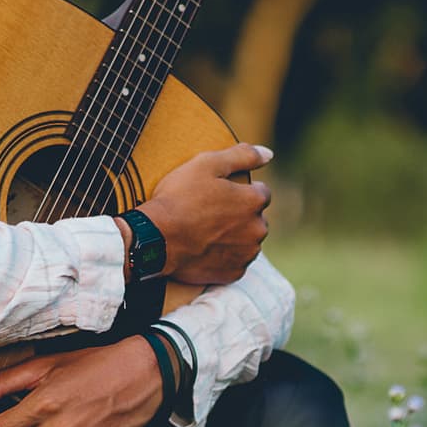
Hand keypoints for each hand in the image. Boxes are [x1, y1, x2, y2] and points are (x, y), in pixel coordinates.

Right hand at [134, 143, 273, 284]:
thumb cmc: (180, 198)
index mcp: (254, 201)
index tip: (222, 193)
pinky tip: (206, 249)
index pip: (261, 192)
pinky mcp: (233, 273)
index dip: (242, 190)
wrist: (157, 239)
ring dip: (235, 237)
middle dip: (240, 215)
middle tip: (211, 213)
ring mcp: (246, 254)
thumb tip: (268, 153)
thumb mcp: (207, 164)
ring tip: (207, 232)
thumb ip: (242, 155)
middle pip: (256, 219)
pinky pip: (235, 262)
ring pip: (247, 241)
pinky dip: (224, 257)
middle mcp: (257, 229)